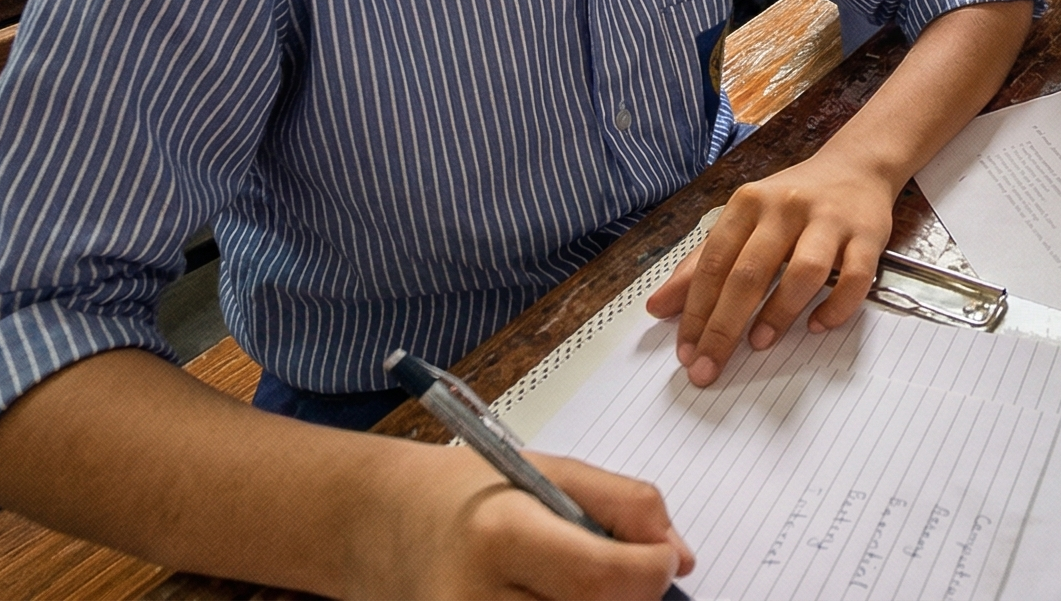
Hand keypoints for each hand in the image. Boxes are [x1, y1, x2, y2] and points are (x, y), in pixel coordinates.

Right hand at [358, 441, 691, 600]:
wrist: (382, 526)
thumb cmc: (468, 496)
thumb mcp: (549, 472)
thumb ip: (625, 504)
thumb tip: (679, 558)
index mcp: (500, 535)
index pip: (606, 578)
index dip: (651, 570)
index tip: (659, 557)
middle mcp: (474, 600)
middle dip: (626, 598)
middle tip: (610, 570)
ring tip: (566, 582)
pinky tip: (549, 599)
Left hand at [644, 149, 899, 385]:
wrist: (857, 167)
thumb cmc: (791, 203)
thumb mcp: (742, 222)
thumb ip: (700, 264)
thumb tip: (657, 307)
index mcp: (749, 203)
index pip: (715, 262)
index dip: (696, 310)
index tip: (686, 351)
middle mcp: (786, 208)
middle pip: (750, 272)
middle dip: (724, 326)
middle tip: (709, 368)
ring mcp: (829, 221)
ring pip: (803, 272)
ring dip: (778, 313)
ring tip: (759, 343)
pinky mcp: (867, 236)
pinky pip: (854, 278)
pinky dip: (835, 307)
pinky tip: (817, 326)